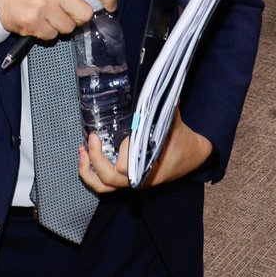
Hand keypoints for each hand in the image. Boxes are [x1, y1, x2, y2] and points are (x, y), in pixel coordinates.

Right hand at [0, 0, 114, 39]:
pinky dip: (47, 33)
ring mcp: (44, 6)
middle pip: (85, 13)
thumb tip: (95, 2)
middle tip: (68, 14)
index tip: (111, 6)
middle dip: (80, 18)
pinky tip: (38, 22)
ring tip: (47, 16)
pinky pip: (53, 36)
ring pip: (69, 28)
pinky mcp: (34, 22)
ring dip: (61, 26)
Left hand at [78, 107, 211, 193]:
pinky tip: (87, 155)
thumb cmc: (183, 141)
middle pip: (109, 179)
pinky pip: (105, 183)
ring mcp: (131, 182)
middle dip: (96, 159)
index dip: (122, 151)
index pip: (126, 167)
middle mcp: (137, 179)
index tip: (126, 134)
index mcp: (149, 169)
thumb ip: (164, 109)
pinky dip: (92, 173)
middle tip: (92, 137)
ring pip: (103, 186)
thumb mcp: (175, 123)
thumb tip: (155, 90)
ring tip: (81, 150)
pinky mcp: (127, 180)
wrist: (193, 156)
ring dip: (88, 171)